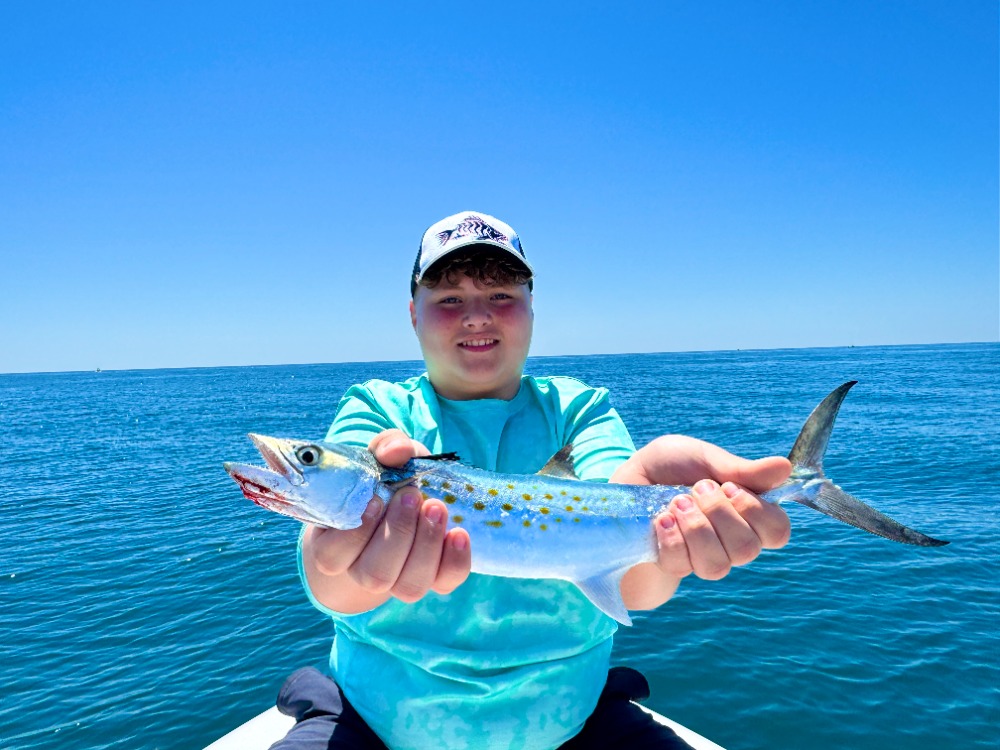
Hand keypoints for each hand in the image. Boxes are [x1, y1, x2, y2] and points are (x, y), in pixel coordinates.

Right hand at [302, 429, 471, 611]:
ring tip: (436, 507)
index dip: (354, 535)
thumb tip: (396, 451)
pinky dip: (455, 560)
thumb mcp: (382, 458)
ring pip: (409, 585)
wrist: (408, 499)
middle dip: (397, 533)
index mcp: (335, 546)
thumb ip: (385, 447)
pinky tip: (459, 533)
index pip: (331, 558)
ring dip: (426, 545)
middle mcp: (363, 571)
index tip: (375, 499)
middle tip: (412, 496)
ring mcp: (399, 580)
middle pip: (374, 574)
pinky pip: (444, 583)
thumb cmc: (385, 480)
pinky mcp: (433, 580)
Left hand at [615, 435, 791, 609]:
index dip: (758, 513)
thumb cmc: (665, 468)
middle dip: (720, 514)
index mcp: (743, 513)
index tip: (730, 487)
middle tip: (697, 488)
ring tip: (676, 503)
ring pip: (718, 565)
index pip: (777, 531)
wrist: (623, 481)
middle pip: (748, 549)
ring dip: (696, 528)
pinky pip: (683, 565)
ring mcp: (700, 558)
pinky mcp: (672, 567)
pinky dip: (671, 537)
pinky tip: (660, 520)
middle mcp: (728, 541)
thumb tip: (785, 468)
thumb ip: (739, 469)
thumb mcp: (701, 457)